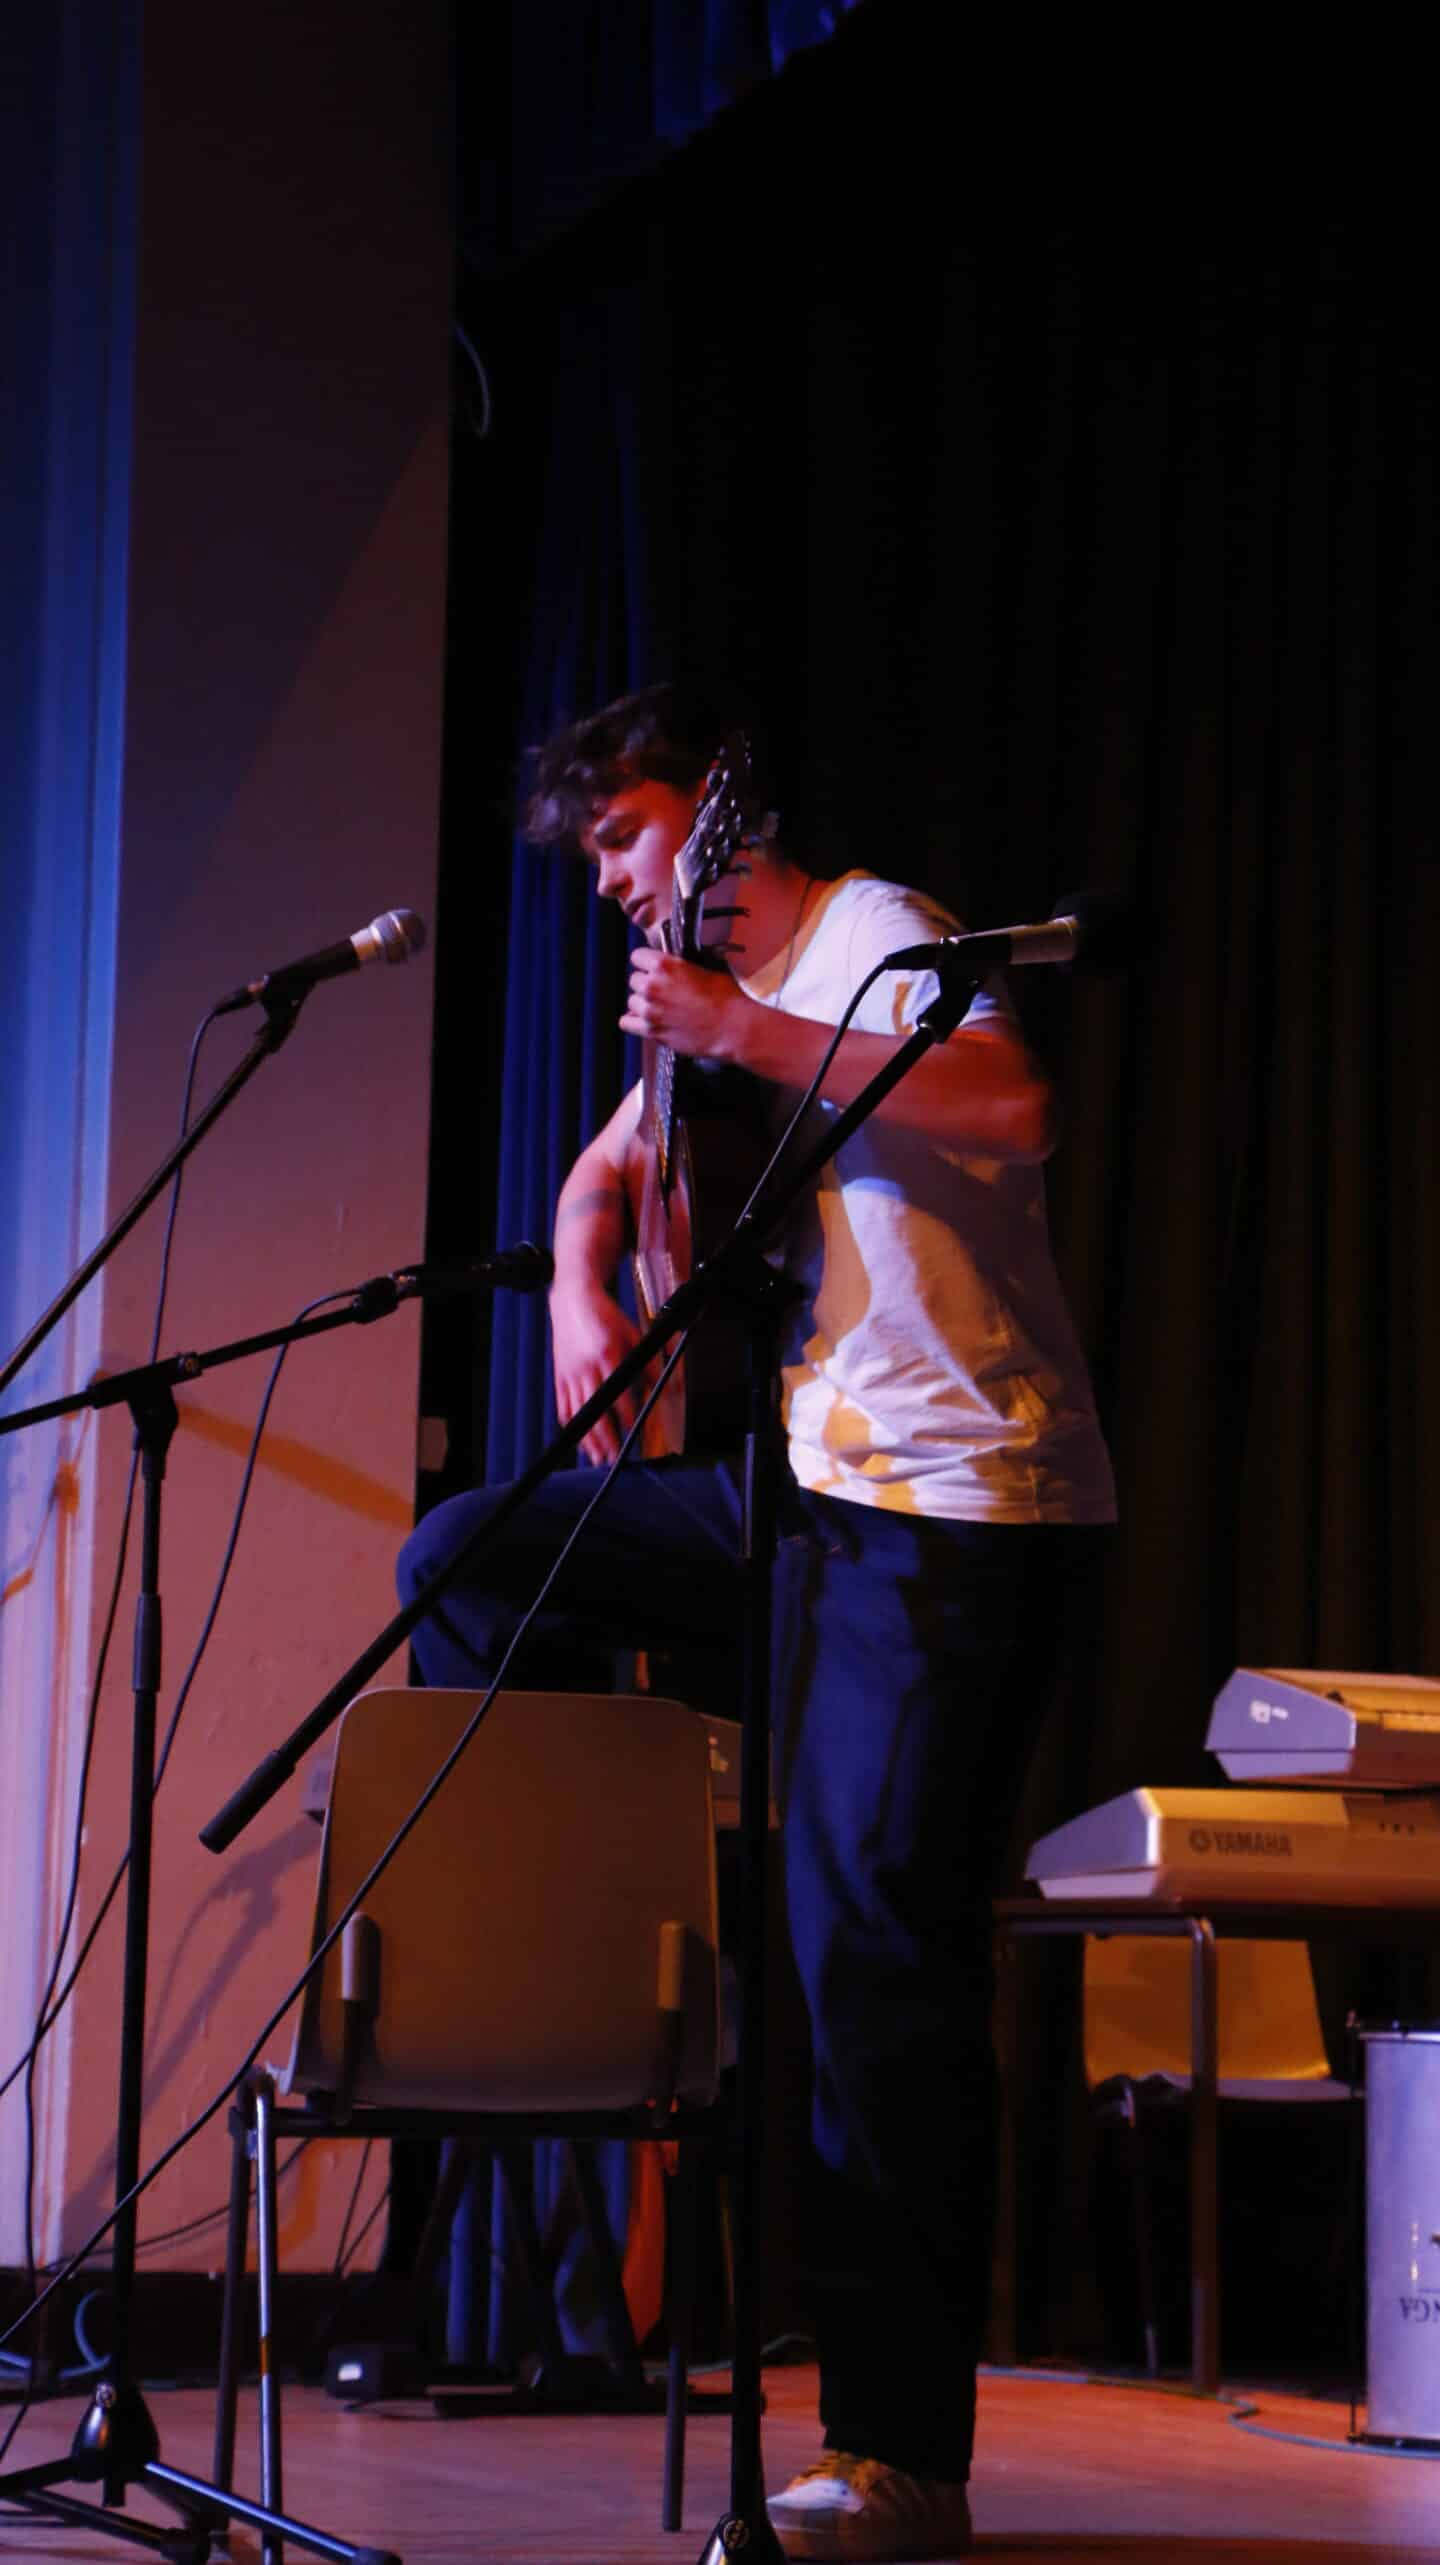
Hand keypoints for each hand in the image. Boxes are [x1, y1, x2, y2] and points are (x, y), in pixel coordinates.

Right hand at [550, 1280, 654, 1464]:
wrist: (573, 1300)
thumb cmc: (607, 1317)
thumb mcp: (634, 1333)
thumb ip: (651, 1362)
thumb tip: (669, 1388)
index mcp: (607, 1353)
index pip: (618, 1392)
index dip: (625, 1414)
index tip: (633, 1430)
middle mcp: (586, 1366)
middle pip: (594, 1408)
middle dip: (603, 1436)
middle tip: (612, 1457)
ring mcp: (570, 1372)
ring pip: (577, 1411)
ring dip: (587, 1437)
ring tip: (596, 1457)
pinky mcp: (559, 1375)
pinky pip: (563, 1405)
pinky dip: (571, 1424)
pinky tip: (580, 1439)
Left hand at [620, 948, 749, 1060]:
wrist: (733, 1027)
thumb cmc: (726, 999)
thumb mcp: (705, 968)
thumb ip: (680, 967)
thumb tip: (674, 967)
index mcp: (664, 965)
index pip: (637, 957)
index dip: (646, 962)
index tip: (652, 967)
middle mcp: (652, 986)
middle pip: (634, 980)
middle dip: (647, 984)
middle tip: (663, 991)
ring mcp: (650, 1010)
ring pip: (632, 1001)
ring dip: (643, 1003)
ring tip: (660, 1007)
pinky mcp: (651, 1031)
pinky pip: (627, 1023)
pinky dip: (635, 1022)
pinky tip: (647, 1020)